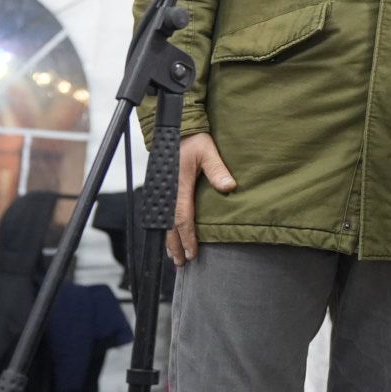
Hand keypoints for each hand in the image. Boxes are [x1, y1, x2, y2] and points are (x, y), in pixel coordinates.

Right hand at [167, 133, 235, 266]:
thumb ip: (217, 169)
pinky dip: (165, 229)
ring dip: (169, 240)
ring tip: (174, 256)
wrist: (174, 128)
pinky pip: (161, 214)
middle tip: (182, 263)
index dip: (187, 238)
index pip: (183, 219)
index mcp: (179, 186)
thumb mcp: (208, 151)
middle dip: (176, 246)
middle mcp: (168, 192)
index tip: (192, 253)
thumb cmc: (192, 139)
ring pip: (163, 222)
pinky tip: (169, 236)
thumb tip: (230, 187)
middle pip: (170, 226)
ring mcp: (162, 192)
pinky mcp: (161, 190)